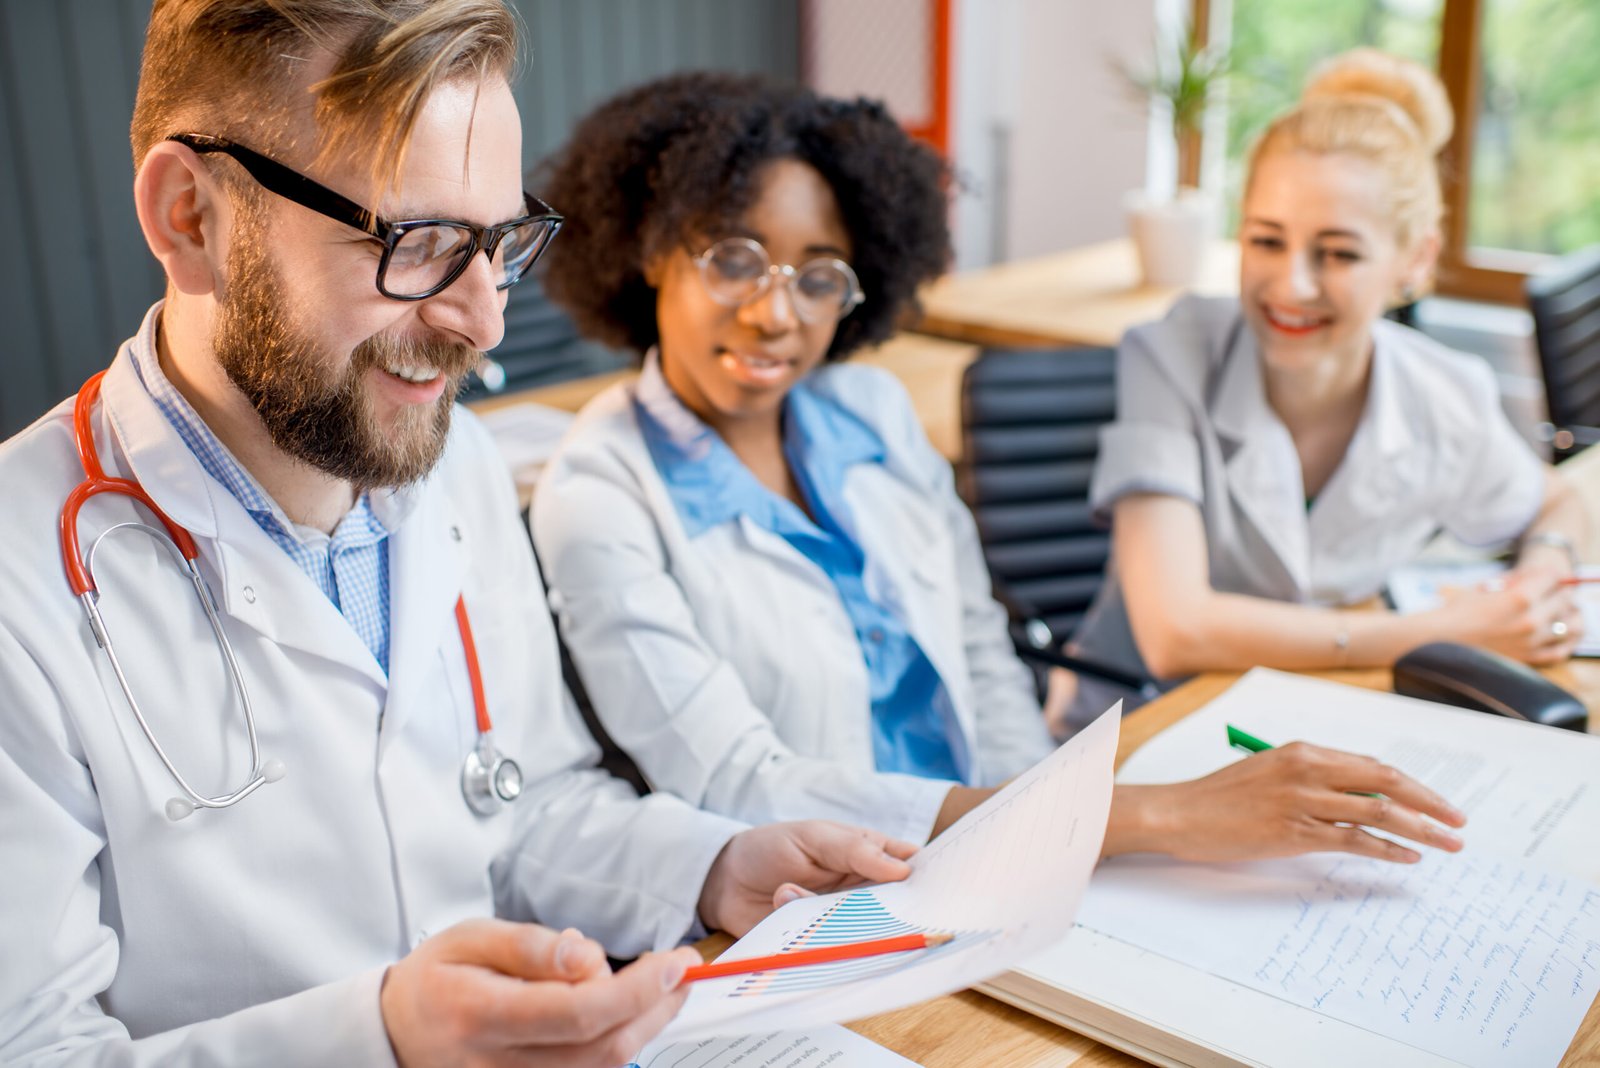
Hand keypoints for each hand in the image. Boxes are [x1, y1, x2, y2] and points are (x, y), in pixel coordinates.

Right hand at [380, 918, 699, 1067]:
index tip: (673, 962)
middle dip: (655, 1008)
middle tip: (682, 970)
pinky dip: (618, 1047)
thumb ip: (530, 945)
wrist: (395, 1032)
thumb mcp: (471, 936)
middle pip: (600, 1048)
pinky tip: (630, 1015)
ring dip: (645, 1028)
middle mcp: (496, 1064)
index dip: (636, 990)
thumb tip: (585, 954)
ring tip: (662, 988)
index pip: (576, 1012)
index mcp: (480, 1014)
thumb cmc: (437, 977)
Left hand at [698, 821, 917, 935]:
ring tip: (798, 890)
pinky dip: (817, 937)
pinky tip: (784, 902)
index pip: (913, 868)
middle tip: (872, 903)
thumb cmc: (774, 847)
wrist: (725, 880)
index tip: (940, 891)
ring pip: (867, 933)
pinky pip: (835, 950)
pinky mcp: (821, 943)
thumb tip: (903, 869)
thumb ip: (855, 850)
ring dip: (841, 919)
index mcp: (872, 857)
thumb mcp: (815, 836)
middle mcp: (865, 892)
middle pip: (899, 910)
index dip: (931, 880)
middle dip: (894, 914)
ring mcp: (844, 920)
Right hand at [1106, 742, 1466, 863]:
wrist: (1179, 813)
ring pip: (1378, 811)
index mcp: (1302, 751)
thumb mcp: (1269, 774)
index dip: (1413, 785)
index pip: (1372, 765)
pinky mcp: (1293, 831)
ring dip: (1421, 829)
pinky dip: (1387, 848)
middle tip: (1459, 821)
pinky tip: (1408, 857)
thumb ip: (1311, 780)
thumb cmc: (1220, 798)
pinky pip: (1353, 839)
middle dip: (1430, 802)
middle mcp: (1307, 769)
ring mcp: (1301, 800)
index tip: (1437, 802)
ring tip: (1448, 844)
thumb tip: (1358, 799)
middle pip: (1386, 781)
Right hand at [1431, 568, 1581, 664]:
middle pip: (1564, 599)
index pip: (1552, 577)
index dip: (1547, 574)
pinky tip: (1561, 634)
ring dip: (1568, 615)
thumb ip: (1514, 581)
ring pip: (1570, 625)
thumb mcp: (1485, 586)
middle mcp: (1530, 620)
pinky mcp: (1529, 658)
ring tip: (1559, 612)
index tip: (1543, 576)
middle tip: (1549, 592)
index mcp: (1519, 597)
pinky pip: (1561, 651)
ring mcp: (1532, 642)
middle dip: (1557, 592)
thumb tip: (1536, 577)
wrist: (1439, 640)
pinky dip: (1566, 642)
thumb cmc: (1458, 610)